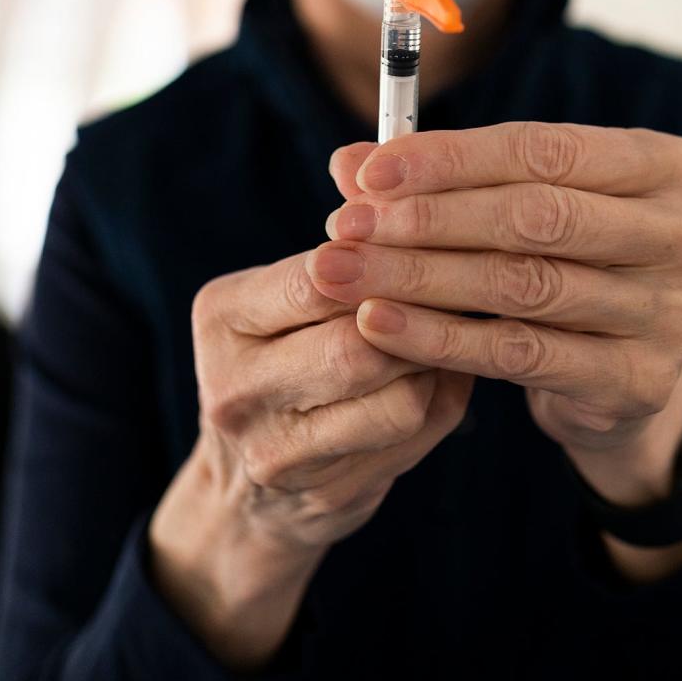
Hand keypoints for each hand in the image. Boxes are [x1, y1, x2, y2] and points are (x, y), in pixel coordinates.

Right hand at [149, 247, 472, 664]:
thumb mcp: (284, 300)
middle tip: (459, 291)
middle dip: (418, 317)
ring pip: (399, 399)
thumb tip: (411, 185)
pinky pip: (415, 437)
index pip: (318, 278)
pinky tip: (435, 384)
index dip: (386, 258)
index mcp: (222, 316)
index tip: (432, 240)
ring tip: (444, 338)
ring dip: (435, 365)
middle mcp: (235, 386)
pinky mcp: (324, 495)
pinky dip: (439, 403)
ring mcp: (276, 451)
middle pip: (359, 345)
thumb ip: (342, 254)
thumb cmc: (283, 361)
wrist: (245, 494)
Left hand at [314, 122, 681, 511]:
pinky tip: (378, 324)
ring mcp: (675, 312)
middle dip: (427, 220)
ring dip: (420, 277)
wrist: (620, 375)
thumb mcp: (518, 208)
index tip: (369, 173)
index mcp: (666, 166)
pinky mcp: (641, 379)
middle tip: (345, 227)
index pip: (544, 150)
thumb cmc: (565, 263)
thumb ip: (445, 180)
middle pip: (536, 217)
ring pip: (523, 286)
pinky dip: (440, 338)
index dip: (450, 159)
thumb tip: (348, 164)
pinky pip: (521, 354)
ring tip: (343, 272)